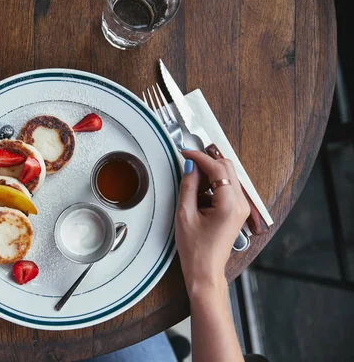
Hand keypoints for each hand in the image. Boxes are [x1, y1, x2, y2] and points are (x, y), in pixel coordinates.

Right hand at [175, 150, 249, 294]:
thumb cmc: (196, 250)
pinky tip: (198, 197)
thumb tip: (189, 166)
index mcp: (229, 204)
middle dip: (206, 163)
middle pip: (226, 167)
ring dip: (209, 175)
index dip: (199, 157)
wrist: (205, 271)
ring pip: (227, 176)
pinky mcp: (236, 211)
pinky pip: (226, 188)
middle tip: (187, 166)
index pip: (217, 168)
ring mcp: (241, 207)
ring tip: (191, 187)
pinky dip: (212, 186)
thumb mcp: (185, 214)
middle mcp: (240, 204)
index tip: (185, 153)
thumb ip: (188, 186)